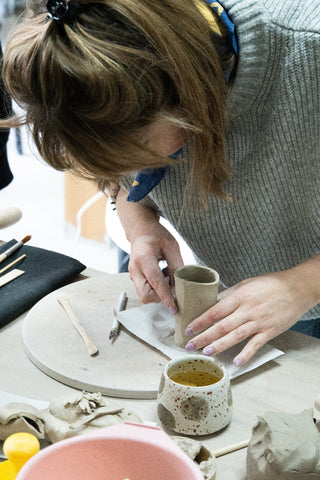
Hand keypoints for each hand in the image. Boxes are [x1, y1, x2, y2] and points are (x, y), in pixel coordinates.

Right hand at [128, 222, 183, 311]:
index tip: (174, 308)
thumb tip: (182, 285)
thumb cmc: (156, 235)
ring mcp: (132, 275)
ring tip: (167, 275)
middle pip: (146, 295)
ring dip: (158, 292)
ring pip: (145, 295)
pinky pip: (145, 290)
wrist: (140, 231)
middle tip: (174, 288)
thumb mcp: (171, 246)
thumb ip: (177, 265)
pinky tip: (163, 275)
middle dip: (160, 298)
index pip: (155, 282)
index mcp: (144, 258)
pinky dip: (155, 288)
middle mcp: (135, 269)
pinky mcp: (134, 278)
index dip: (166, 296)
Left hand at [185, 269, 316, 364]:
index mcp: (240, 296)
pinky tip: (236, 361)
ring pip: (235, 336)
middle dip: (204, 336)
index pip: (215, 311)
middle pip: (221, 326)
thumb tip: (212, 303)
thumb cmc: (271, 284)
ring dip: (219, 345)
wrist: (297, 288)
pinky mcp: (270, 331)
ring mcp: (259, 322)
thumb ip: (230, 295)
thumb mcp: (246, 283)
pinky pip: (255, 345)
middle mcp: (247, 310)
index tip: (188, 329)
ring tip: (206, 352)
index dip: (200, 321)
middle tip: (190, 345)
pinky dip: (246, 354)